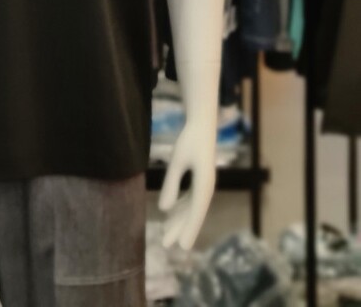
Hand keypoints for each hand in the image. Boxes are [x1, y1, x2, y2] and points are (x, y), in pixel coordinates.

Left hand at [158, 120, 215, 250]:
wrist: (201, 124)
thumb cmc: (189, 140)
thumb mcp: (178, 160)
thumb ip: (171, 184)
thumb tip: (164, 209)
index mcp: (204, 184)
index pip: (196, 212)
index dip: (188, 230)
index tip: (181, 246)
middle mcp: (207, 188)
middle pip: (192, 214)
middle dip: (179, 229)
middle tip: (165, 244)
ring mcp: (204, 185)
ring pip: (191, 208)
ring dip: (179, 220)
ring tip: (165, 232)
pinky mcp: (200, 180)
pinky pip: (190, 199)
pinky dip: (181, 208)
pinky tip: (170, 213)